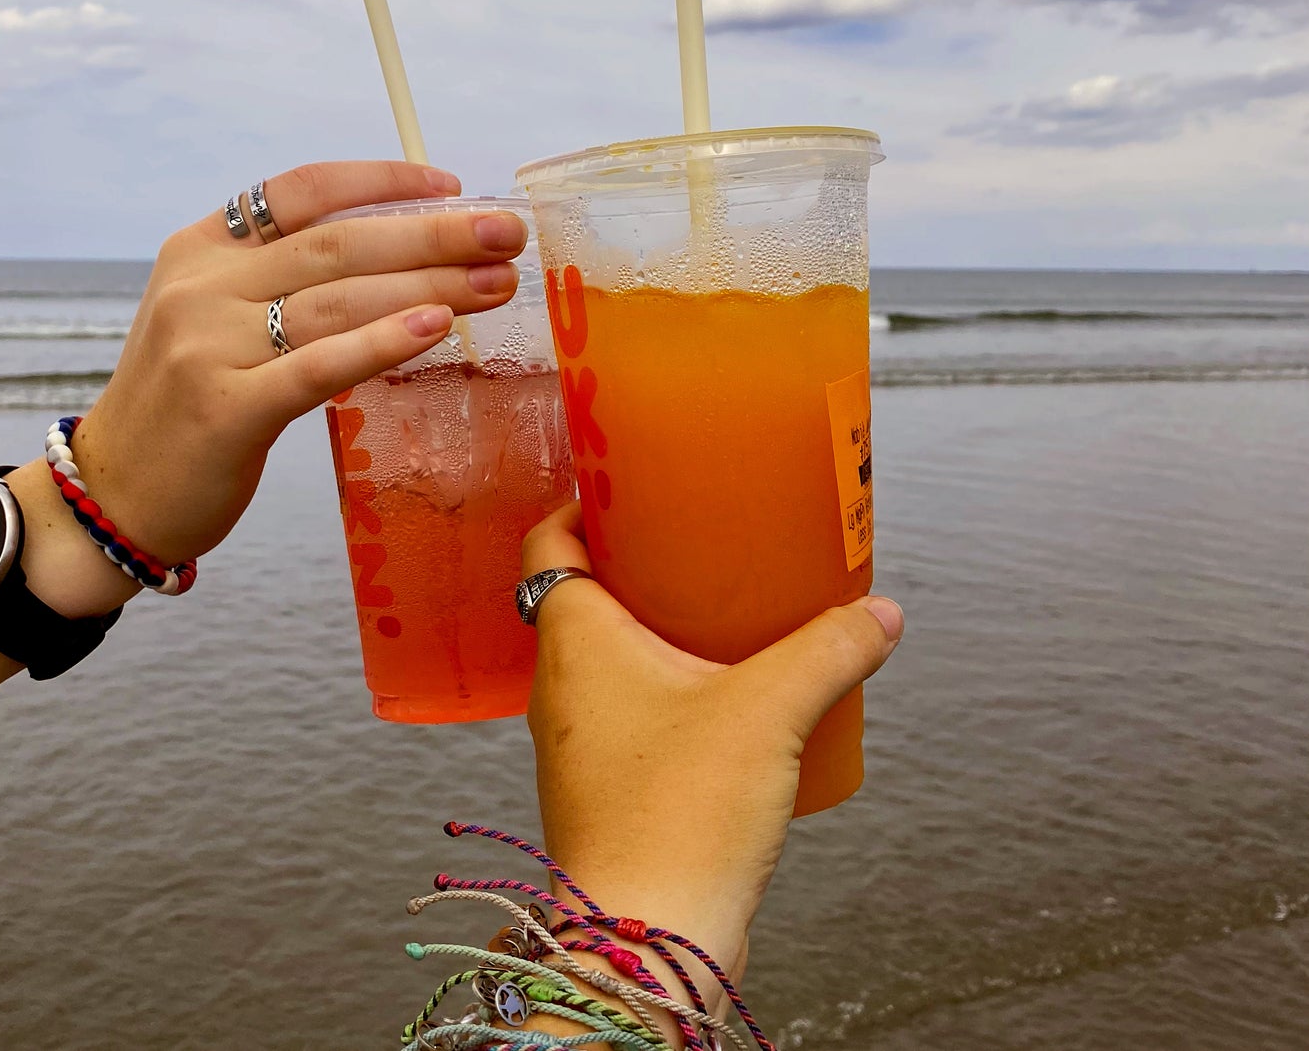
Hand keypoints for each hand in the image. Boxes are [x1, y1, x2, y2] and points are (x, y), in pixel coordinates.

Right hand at [71, 161, 526, 565]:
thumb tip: (402, 255)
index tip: (453, 186)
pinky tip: (437, 327)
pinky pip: (318, 365)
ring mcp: (208, 345)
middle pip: (338, 243)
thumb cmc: (188, 402)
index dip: (382, 182)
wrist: (113, 495)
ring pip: (339, 300)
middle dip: (433, 234)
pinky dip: (381, 342)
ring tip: (496, 282)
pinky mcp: (225, 409)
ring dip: (430, 285)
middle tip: (506, 235)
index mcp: (202, 248)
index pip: (303, 191)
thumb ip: (284, 281)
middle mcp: (202, 286)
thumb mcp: (216, 317)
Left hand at [524, 502, 903, 985]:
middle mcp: (558, 684)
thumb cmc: (680, 816)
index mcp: (573, 638)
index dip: (580, 503)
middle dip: (635, 563)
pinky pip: (623, 711)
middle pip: (580, 594)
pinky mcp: (602, 785)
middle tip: (697, 542)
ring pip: (603, 657)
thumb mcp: (769, 711)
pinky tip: (724, 701)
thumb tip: (879, 612)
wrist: (647, 940)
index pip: (546, 542)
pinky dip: (663, 688)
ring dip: (652, 630)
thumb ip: (829, 649)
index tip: (628, 485)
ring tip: (722, 616)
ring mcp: (574, 740)